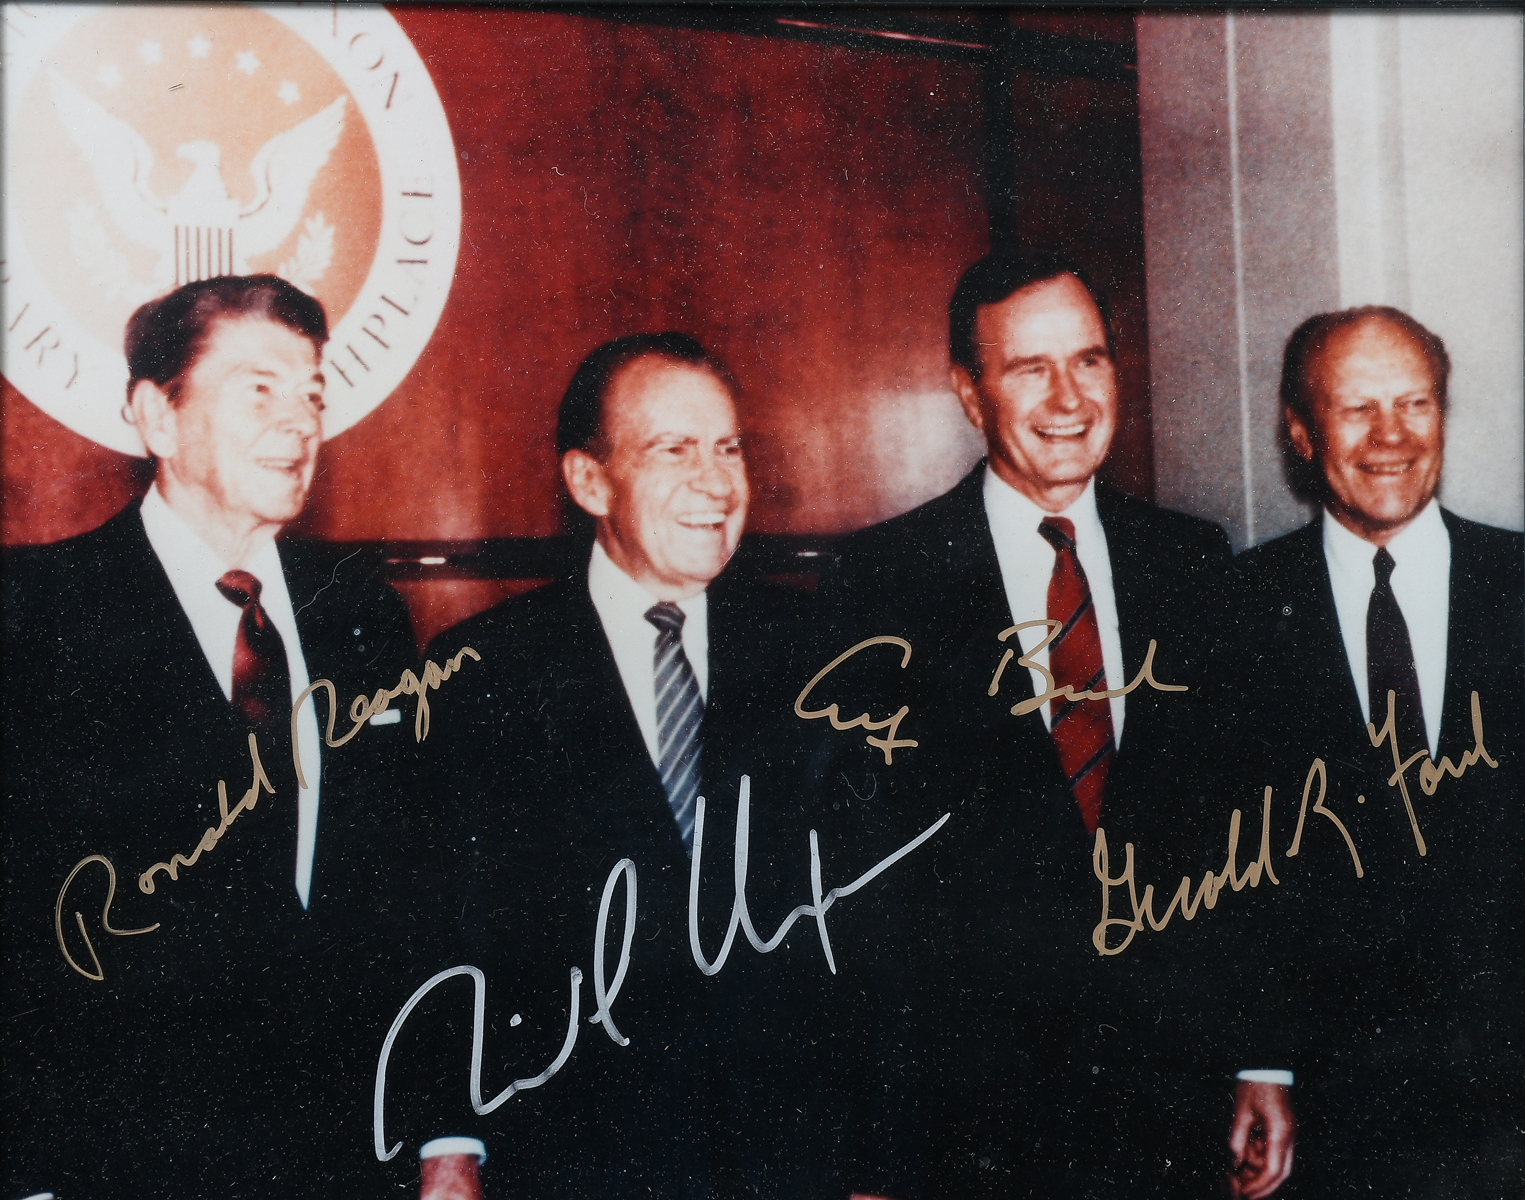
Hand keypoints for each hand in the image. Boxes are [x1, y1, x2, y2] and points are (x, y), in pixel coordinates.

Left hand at [1228, 1080, 1294, 1198]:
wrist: (1267, 1062)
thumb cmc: (1255, 1083)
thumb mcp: (1241, 1111)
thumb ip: (1238, 1139)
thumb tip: (1235, 1162)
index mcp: (1280, 1133)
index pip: (1273, 1170)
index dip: (1259, 1185)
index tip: (1244, 1193)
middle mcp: (1287, 1136)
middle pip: (1280, 1171)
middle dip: (1262, 1185)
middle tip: (1244, 1192)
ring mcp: (1286, 1132)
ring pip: (1275, 1161)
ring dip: (1257, 1169)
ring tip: (1235, 1172)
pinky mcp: (1281, 1127)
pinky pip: (1271, 1148)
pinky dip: (1257, 1155)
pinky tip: (1243, 1156)